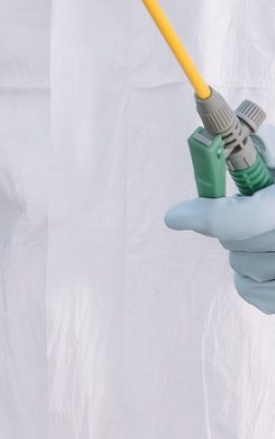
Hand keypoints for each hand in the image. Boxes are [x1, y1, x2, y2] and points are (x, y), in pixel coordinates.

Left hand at [164, 124, 274, 312]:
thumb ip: (264, 147)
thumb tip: (220, 144)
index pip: (242, 220)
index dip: (205, 216)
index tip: (175, 216)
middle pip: (237, 244)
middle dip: (229, 224)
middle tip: (246, 207)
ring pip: (241, 268)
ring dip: (240, 250)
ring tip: (261, 232)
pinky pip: (253, 294)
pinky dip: (247, 279)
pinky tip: (262, 258)